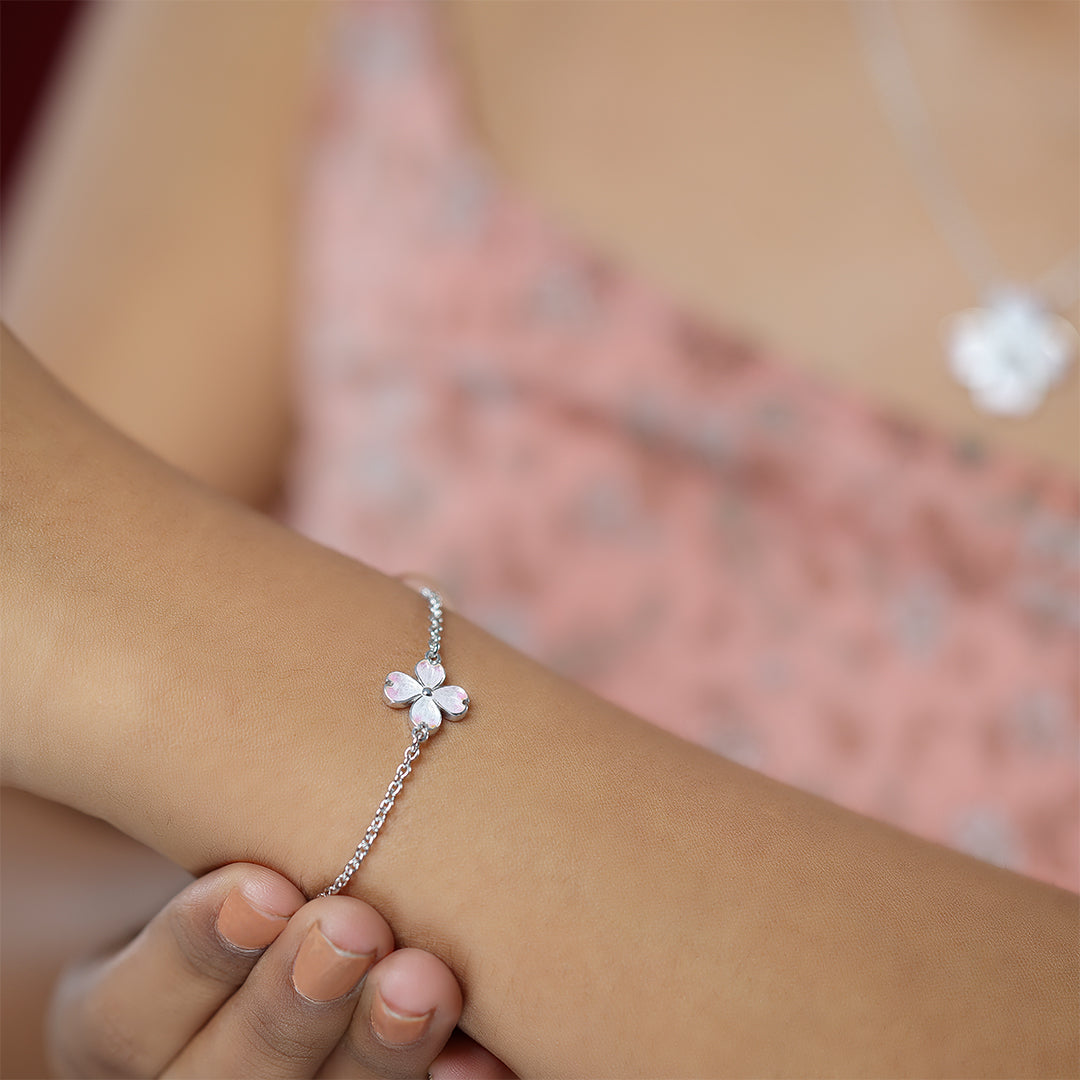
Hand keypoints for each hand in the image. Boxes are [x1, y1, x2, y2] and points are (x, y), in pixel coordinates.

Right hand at [48, 863, 514, 1077]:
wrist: (290, 928)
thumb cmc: (250, 860)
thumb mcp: (204, 850)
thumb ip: (221, 839)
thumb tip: (256, 823)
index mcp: (126, 1024)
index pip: (126, 1023)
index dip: (193, 957)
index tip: (260, 883)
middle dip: (291, 1006)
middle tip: (351, 927)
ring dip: (378, 1050)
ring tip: (426, 980)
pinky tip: (483, 1056)